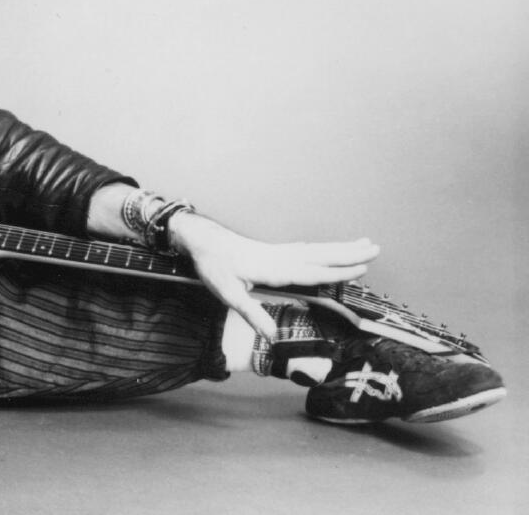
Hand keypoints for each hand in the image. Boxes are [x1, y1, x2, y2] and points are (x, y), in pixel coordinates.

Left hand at [168, 212, 379, 338]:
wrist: (201, 240)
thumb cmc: (213, 266)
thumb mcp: (227, 294)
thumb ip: (251, 314)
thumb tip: (272, 338)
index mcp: (274, 269)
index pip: (313, 271)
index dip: (338, 271)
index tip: (362, 267)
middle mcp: (280, 257)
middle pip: (321, 255)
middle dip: (349, 252)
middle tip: (376, 247)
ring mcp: (278, 252)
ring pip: (316, 249)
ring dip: (340, 247)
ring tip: (363, 242)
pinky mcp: (273, 251)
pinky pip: (305, 249)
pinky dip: (322, 248)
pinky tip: (327, 249)